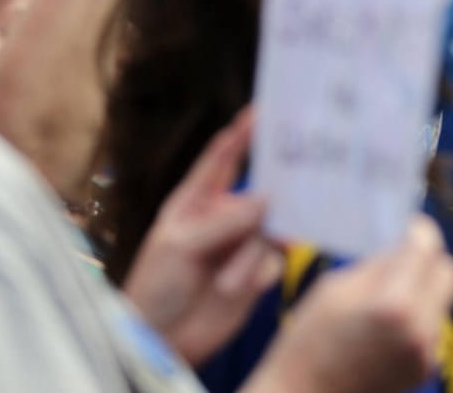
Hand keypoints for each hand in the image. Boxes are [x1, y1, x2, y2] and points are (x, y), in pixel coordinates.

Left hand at [122, 108, 282, 363]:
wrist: (163, 341)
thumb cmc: (156, 285)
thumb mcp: (181, 246)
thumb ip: (224, 221)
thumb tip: (267, 199)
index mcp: (195, 201)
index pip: (221, 160)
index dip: (240, 134)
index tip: (261, 111)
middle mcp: (223, 218)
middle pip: (259, 192)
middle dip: (273, 193)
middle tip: (296, 184)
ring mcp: (240, 245)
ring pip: (269, 231)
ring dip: (251, 256)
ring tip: (231, 280)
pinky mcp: (256, 273)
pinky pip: (271, 261)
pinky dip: (256, 274)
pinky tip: (238, 289)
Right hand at [246, 218, 452, 392]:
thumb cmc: (308, 341)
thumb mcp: (335, 288)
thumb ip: (378, 265)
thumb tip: (403, 245)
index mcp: (394, 304)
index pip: (427, 247)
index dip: (418, 230)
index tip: (408, 226)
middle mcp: (419, 329)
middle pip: (449, 272)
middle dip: (429, 258)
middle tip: (405, 255)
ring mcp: (426, 352)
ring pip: (442, 299)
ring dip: (423, 287)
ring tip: (389, 291)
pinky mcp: (424, 367)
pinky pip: (431, 325)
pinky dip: (417, 314)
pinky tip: (388, 321)